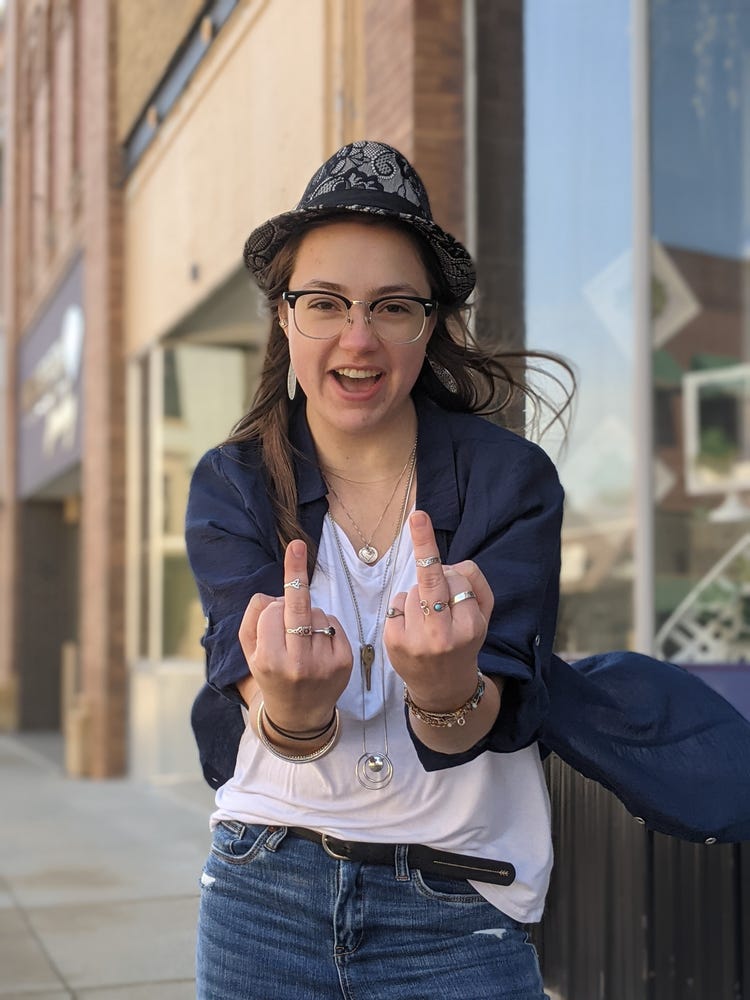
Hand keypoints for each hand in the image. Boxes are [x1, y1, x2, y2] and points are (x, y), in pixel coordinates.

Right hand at [238, 540, 352, 730]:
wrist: (299, 716)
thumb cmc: (270, 675)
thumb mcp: (249, 652)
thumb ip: (252, 619)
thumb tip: (273, 594)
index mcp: (269, 661)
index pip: (272, 613)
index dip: (272, 608)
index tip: (276, 593)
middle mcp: (298, 664)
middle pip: (298, 608)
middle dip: (296, 575)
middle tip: (296, 546)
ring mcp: (324, 663)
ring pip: (317, 613)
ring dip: (308, 615)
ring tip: (302, 639)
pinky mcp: (345, 661)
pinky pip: (334, 623)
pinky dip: (326, 625)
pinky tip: (318, 642)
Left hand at [384, 510, 493, 711]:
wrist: (443, 689)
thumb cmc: (464, 643)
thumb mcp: (484, 617)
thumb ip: (475, 584)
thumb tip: (448, 564)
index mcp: (470, 627)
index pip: (458, 580)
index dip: (455, 577)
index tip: (433, 539)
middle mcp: (443, 635)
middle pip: (431, 580)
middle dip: (424, 546)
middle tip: (418, 516)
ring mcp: (415, 640)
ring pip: (413, 591)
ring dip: (419, 595)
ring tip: (429, 620)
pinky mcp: (393, 642)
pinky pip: (398, 602)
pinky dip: (405, 606)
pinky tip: (413, 626)